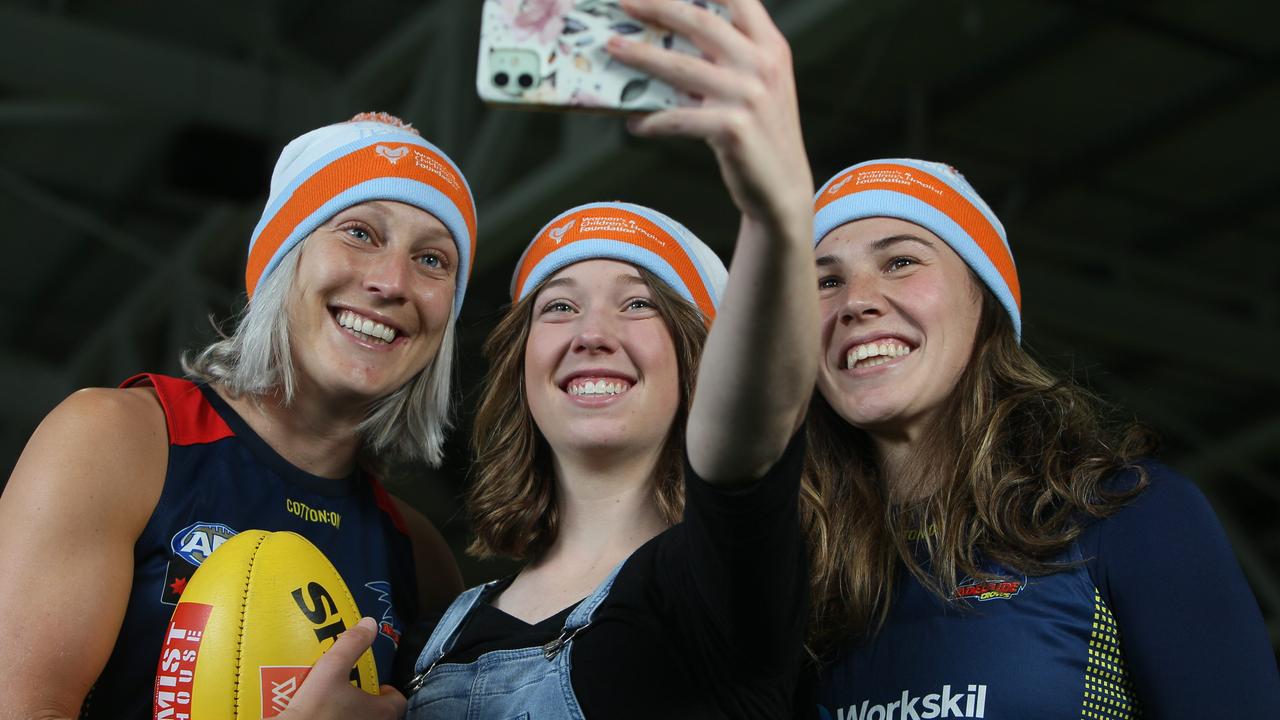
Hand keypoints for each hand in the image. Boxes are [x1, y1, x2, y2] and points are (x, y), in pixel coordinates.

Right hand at [276, 617, 406, 719]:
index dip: (389, 691)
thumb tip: (369, 624)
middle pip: (379, 713)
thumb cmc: (314, 710)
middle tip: (354, 689)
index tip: (377, 685)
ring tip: (337, 699)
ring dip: (354, 711)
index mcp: (380, 713)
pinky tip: (323, 713)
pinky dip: (339, 719)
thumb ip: (352, 644)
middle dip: (369, 700)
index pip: (397, 702)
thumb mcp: (332, 668)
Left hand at [606, 0, 813, 232]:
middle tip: (624, 2)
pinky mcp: (732, 128)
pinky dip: (651, 120)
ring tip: (612, 48)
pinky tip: (632, 122)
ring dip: (641, 56)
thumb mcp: (762, 86)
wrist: (783, 188)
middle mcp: (763, 65)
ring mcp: (748, 96)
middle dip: (658, 6)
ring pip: (681, 67)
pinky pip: (678, 117)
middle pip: (700, 22)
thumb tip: (674, 39)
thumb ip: (734, 57)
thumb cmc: (763, 135)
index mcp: (771, 47)